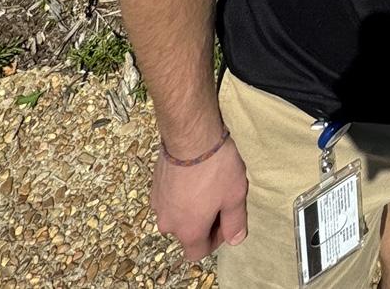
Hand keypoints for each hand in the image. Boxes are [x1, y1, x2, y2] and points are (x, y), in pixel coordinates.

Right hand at [150, 130, 248, 263]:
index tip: (225, 220)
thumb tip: (235, 240)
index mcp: (188, 231)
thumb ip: (235, 222)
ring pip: (177, 214)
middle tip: (219, 198)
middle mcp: (168, 223)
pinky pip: (169, 198)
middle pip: (186, 233)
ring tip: (206, 184)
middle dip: (203, 221)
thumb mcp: (235, 195)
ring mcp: (158, 205)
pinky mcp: (154, 187)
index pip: (198, 252)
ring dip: (190, 207)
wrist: (190, 137)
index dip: (215, 240)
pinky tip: (192, 175)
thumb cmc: (216, 168)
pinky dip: (180, 193)